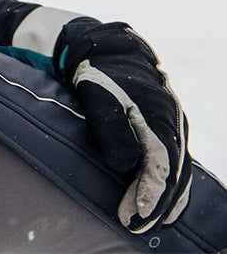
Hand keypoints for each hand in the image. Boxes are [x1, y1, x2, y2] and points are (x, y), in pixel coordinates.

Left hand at [53, 18, 191, 232]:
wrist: (106, 48)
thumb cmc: (98, 73)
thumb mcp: (98, 96)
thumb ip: (111, 129)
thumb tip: (125, 164)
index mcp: (159, 115)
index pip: (160, 163)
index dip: (150, 191)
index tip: (136, 214)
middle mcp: (172, 123)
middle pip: (173, 171)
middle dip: (157, 202)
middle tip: (137, 227)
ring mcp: (171, 126)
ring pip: (177, 169)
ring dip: (165, 198)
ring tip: (149, 223)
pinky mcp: (164, 129)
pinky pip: (172, 162)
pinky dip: (168, 184)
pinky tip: (159, 201)